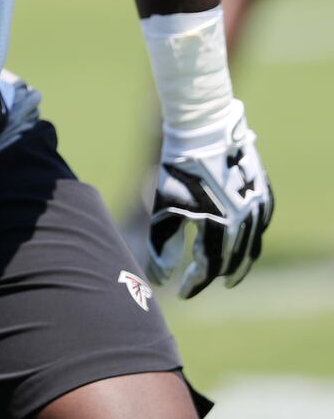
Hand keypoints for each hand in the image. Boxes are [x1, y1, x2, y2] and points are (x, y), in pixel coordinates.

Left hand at [147, 99, 273, 297]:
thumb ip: (163, 247)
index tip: (182, 292)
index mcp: (222, 230)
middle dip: (217, 276)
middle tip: (204, 284)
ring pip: (252, 246)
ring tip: (226, 272)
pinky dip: (249, 239)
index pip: (209, 269)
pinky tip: (240, 241)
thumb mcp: (165, 209)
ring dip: (238, 262)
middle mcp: (247, 223)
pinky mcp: (263, 193)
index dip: (194, 283)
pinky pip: (260, 226)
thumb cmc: (179, 169)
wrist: (204, 129)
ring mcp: (259, 208)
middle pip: (234, 262)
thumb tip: (159, 280)